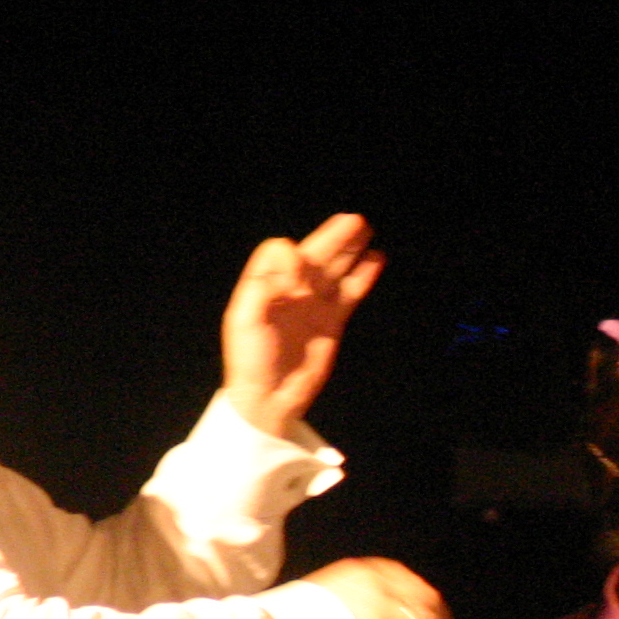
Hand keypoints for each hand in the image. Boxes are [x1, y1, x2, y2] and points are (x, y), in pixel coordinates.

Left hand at [220, 213, 384, 435]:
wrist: (269, 397)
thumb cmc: (250, 359)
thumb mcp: (244, 320)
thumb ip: (262, 286)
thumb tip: (291, 263)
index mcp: (266, 285)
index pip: (281, 253)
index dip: (292, 258)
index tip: (298, 283)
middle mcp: (291, 290)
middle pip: (315, 255)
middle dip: (333, 238)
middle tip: (354, 221)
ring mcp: (313, 305)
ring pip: (335, 270)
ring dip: (350, 251)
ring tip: (365, 231)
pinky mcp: (332, 321)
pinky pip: (350, 292)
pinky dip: (362, 276)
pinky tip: (374, 260)